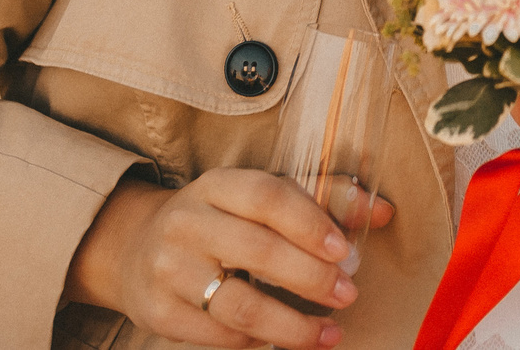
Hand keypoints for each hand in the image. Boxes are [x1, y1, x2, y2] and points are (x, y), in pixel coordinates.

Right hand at [62, 168, 393, 348]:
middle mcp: (186, 223)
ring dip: (292, 325)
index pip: (266, 196)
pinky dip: (257, 342)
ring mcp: (168, 270)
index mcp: (216, 185)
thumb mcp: (258, 198)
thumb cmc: (220, 220)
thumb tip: (382, 210)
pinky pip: (218, 336)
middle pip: (256, 251)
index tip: (346, 251)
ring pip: (238, 305)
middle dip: (311, 278)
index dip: (310, 222)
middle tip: (347, 294)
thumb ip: (322, 198)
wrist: (137, 248)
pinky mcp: (158, 313)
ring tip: (328, 333)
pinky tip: (283, 340)